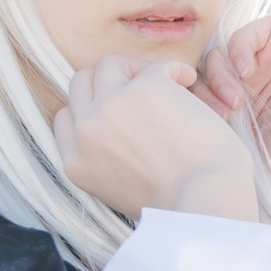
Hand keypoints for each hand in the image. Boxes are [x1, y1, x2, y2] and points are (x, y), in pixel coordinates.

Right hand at [53, 55, 257, 221]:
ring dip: (135, 69)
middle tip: (140, 92)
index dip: (90, 108)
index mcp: (75, 163)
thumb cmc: (175, 206)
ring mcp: (111, 105)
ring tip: (165, 84)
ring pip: (109, 64)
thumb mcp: (121, 193)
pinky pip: (156, 65)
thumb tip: (117, 129)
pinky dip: (174, 70)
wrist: (204, 202)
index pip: (65, 118)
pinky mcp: (145, 87)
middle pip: (80, 84)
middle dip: (108, 83)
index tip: (119, 112)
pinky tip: (188, 82)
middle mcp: (86, 132)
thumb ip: (106, 161)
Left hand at [198, 12, 270, 192]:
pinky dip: (238, 49)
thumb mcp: (268, 160)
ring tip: (236, 99)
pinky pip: (244, 32)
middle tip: (221, 113)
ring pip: (219, 54)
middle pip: (205, 75)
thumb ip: (236, 161)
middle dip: (204, 94)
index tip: (208, 129)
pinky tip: (248, 70)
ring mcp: (264, 54)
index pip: (203, 99)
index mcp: (245, 107)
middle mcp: (251, 78)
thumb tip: (201, 172)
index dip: (197, 111)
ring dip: (220, 75)